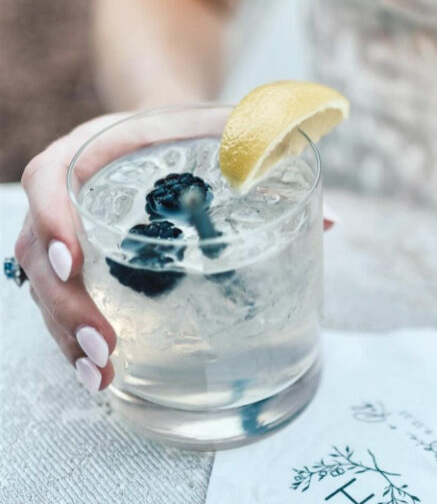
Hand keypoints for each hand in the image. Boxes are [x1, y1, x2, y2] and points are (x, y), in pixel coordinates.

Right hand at [15, 115, 337, 395]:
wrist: (165, 129)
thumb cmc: (195, 132)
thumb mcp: (229, 129)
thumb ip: (272, 160)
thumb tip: (331, 222)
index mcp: (93, 147)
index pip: (51, 178)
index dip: (54, 219)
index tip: (78, 260)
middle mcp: (67, 191)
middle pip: (39, 249)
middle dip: (65, 302)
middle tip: (103, 343)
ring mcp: (65, 231)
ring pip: (43, 285)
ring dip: (66, 334)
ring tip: (101, 373)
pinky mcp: (77, 264)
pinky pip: (60, 302)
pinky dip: (74, 340)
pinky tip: (100, 374)